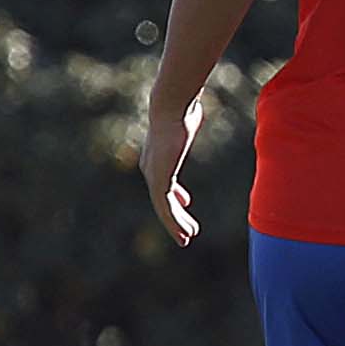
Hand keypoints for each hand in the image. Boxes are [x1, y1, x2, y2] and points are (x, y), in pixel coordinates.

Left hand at [141, 94, 201, 245]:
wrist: (170, 107)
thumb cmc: (181, 108)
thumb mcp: (185, 121)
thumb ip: (186, 122)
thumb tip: (193, 107)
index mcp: (155, 158)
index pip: (164, 182)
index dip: (175, 195)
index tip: (185, 202)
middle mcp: (150, 169)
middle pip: (161, 199)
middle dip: (174, 216)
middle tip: (186, 232)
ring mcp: (153, 176)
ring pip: (162, 207)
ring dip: (175, 225)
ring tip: (187, 238)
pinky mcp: (159, 180)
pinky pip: (165, 207)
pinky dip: (175, 221)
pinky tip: (186, 231)